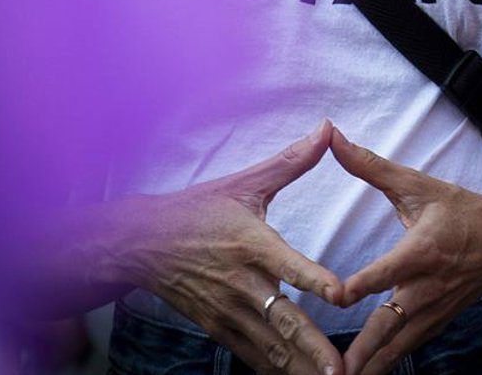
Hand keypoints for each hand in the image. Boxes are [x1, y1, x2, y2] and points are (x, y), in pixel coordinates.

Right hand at [122, 122, 344, 374]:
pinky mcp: (216, 325)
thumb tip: (329, 129)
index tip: (342, 294)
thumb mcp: (244, 182)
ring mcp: (226, 308)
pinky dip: (272, 368)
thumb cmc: (197, 209)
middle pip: (281, 317)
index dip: (314, 278)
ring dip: (298, 365)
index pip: (287, 262)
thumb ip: (291, 162)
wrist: (139, 244)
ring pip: (268, 343)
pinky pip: (249, 353)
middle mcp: (239, 280)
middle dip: (312, 345)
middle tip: (341, 368)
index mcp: (250, 241)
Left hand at [328, 127, 481, 374]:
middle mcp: (427, 287)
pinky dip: (386, 365)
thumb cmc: (461, 211)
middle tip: (334, 370)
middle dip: (362, 350)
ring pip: (397, 346)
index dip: (360, 284)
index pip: (387, 271)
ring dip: (371, 366)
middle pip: (390, 324)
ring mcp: (433, 311)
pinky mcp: (435, 324)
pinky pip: (407, 350)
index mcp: (422, 251)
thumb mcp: (419, 185)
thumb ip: (371, 166)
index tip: (335, 296)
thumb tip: (333, 135)